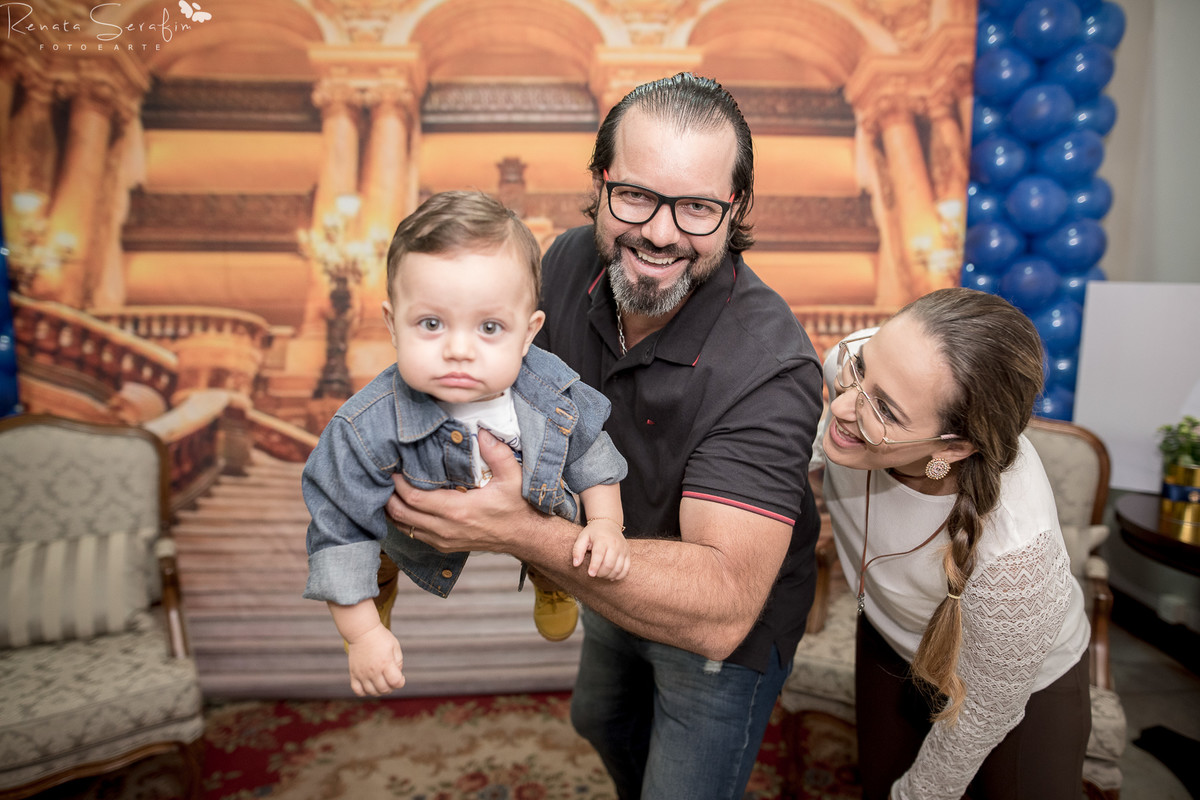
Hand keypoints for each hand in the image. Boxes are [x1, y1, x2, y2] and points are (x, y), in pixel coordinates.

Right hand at [345, 624, 404, 696]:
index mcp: (385, 663)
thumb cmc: (381, 638)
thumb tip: (396, 677)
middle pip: (384, 689)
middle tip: (390, 679)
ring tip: (381, 681)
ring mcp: (362, 673)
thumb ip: (399, 663)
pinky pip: (358, 691)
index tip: (400, 677)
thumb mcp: (395, 647)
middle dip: (391, 687)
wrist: (362, 631)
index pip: (396, 682)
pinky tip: (369, 684)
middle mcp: (373, 670)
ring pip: (372, 692)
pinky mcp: (353, 674)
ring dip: (379, 690)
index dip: (401, 682)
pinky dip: (365, 692)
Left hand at [385, 428, 537, 553]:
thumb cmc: (519, 507)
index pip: (414, 498)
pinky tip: (403, 505)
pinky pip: (414, 535)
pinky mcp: (445, 546)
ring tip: (389, 489)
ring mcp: (444, 540)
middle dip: (388, 494)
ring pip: (404, 527)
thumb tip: (481, 431)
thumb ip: (497, 453)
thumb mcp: (514, 477)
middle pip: (401, 513)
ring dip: (393, 509)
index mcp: (458, 510)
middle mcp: (446, 529)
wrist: (526, 536)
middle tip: (385, 475)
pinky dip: (403, 521)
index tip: (393, 467)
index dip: (398, 483)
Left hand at [575, 520, 630, 579]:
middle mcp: (615, 544)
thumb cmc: (593, 533)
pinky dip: (619, 576)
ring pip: (618, 568)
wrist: (608, 524)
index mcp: (602, 539)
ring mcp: (623, 549)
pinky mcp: (627, 554)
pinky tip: (611, 576)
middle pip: (609, 564)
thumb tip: (576, 564)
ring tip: (602, 574)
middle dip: (601, 573)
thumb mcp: (582, 537)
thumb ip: (577, 550)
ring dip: (609, 576)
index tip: (590, 574)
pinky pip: (626, 569)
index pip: (599, 554)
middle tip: (595, 573)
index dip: (595, 566)